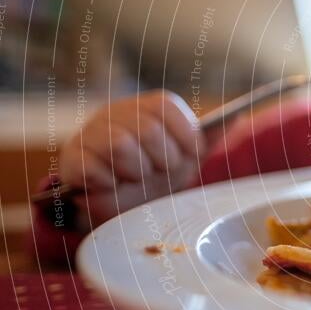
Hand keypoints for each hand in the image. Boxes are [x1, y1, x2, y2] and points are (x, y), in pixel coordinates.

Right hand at [59, 90, 205, 223]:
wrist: (121, 203)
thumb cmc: (157, 172)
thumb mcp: (187, 155)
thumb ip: (210, 136)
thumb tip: (237, 117)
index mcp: (147, 107)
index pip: (165, 106)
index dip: (184, 135)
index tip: (191, 155)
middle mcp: (117, 112)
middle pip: (147, 129)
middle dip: (163, 160)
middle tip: (160, 171)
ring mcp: (91, 132)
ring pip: (121, 146)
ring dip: (137, 172)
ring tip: (137, 177)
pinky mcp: (72, 158)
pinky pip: (93, 167)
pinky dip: (109, 182)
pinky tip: (113, 184)